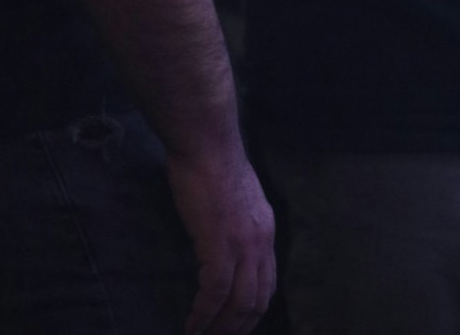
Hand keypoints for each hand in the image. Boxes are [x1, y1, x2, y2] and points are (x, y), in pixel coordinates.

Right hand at [167, 145, 275, 334]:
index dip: (253, 307)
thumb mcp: (236, 196)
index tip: (237, 324)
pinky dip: (203, 316)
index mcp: (266, 227)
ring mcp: (243, 244)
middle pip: (258, 298)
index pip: (268, 280)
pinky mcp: (220, 245)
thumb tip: (223, 239)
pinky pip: (215, 293)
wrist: (205, 143)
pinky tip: (191, 326)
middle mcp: (261, 240)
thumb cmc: (212, 161)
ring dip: (222, 328)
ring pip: (239, 303)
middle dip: (240, 326)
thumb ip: (236, 221)